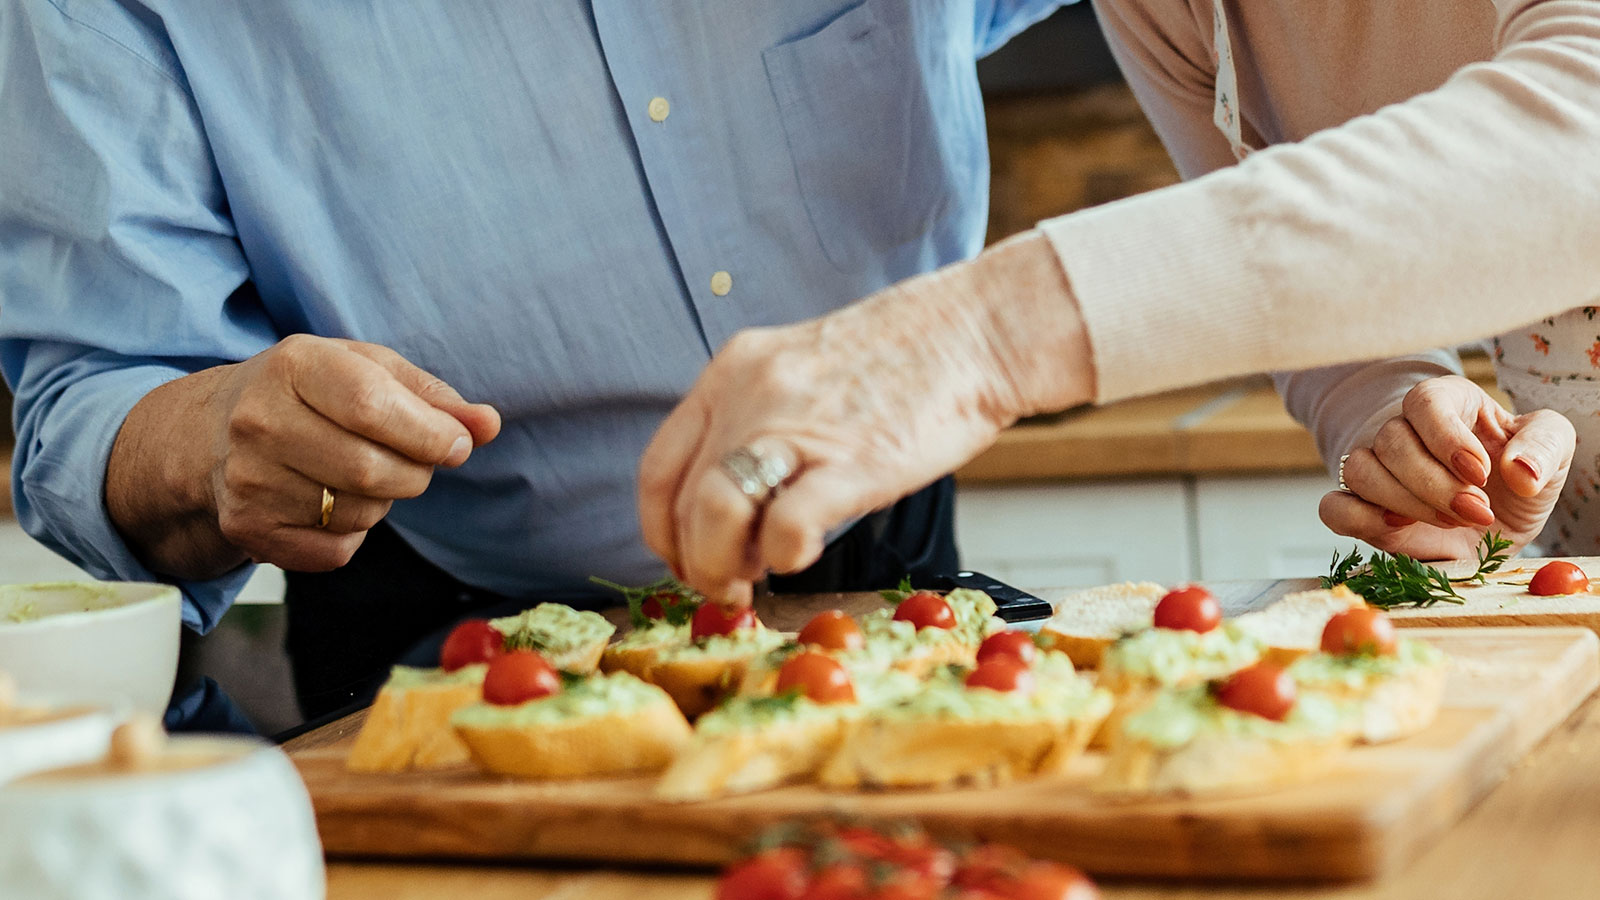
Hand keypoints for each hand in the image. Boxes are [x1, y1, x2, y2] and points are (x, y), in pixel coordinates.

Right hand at [108, 335, 500, 575]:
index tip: (455, 445)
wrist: (215, 434)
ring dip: (384, 501)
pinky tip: (328, 501)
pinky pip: (337, 549)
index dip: (430, 434)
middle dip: (415, 472)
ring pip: (360, 513)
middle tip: (414, 462)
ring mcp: (248, 479)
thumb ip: (435, 399)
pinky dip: (352, 533)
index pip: (375, 408)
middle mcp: (259, 422)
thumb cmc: (313, 394)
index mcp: (294, 366)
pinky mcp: (249, 528)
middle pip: (372, 470)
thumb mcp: (370, 372)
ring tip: (358, 473)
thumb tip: (488, 425)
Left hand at [638, 233, 1093, 603]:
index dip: (661, 529)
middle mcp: (751, 396)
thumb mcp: (799, 371)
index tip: (683, 557)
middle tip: (727, 584)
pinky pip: (785, 526)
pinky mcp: (852, 462)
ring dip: (723, 566)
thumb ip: (756, 422)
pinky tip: (802, 553)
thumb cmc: (900, 360)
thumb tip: (733, 509)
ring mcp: (799, 427)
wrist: (974, 332)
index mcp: (732, 371)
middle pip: (685, 501)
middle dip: (696, 561)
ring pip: (714, 513)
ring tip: (754, 579)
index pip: (660, 467)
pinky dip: (783, 555)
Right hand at [1320, 375, 1572, 558]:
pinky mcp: (1360, 508)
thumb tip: (1518, 470)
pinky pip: (1333, 508)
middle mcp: (1401, 428)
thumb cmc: (1517, 469)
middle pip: (1391, 441)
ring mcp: (1375, 468)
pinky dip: (1359, 519)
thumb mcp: (1552, 446)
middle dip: (1435, 485)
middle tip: (1477, 511)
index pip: (1424, 402)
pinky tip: (1400, 527)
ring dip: (1405, 503)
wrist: (1497, 515)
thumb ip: (1544, 445)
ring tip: (1451, 522)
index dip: (1447, 438)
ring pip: (1360, 472)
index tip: (1480, 473)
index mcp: (1446, 401)